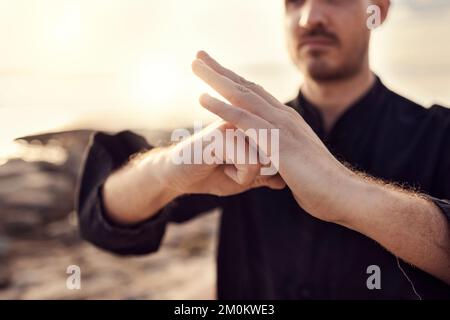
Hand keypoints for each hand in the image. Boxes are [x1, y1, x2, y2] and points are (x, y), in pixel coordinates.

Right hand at [158, 120, 285, 196]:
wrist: (177, 175)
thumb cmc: (211, 173)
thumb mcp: (244, 178)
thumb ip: (264, 177)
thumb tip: (284, 182)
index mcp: (256, 123)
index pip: (283, 151)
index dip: (268, 170)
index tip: (243, 166)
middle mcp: (249, 118)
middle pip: (278, 155)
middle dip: (260, 173)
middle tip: (233, 168)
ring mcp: (238, 123)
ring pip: (267, 160)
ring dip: (248, 176)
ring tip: (226, 167)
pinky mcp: (226, 133)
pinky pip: (251, 164)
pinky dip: (239, 176)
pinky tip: (220, 168)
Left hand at [192, 51, 353, 221]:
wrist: (343, 195)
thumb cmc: (321, 185)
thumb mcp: (297, 164)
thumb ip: (284, 156)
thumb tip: (275, 160)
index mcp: (287, 121)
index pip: (256, 94)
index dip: (234, 81)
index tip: (215, 70)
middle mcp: (284, 117)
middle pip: (246, 87)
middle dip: (221, 71)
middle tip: (199, 56)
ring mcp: (281, 126)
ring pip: (242, 96)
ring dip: (216, 79)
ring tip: (195, 65)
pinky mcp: (277, 141)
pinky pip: (244, 120)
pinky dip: (222, 107)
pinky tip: (202, 98)